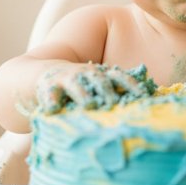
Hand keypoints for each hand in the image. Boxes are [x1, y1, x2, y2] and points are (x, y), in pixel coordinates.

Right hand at [36, 63, 153, 112]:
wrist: (42, 74)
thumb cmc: (77, 86)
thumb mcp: (95, 85)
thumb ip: (114, 93)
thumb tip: (144, 107)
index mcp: (99, 75)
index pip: (119, 77)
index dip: (130, 84)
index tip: (143, 95)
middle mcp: (84, 75)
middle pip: (99, 81)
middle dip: (107, 91)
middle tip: (114, 103)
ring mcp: (66, 79)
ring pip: (76, 86)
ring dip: (83, 95)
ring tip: (88, 105)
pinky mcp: (48, 87)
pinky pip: (49, 95)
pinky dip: (50, 101)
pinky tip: (51, 110)